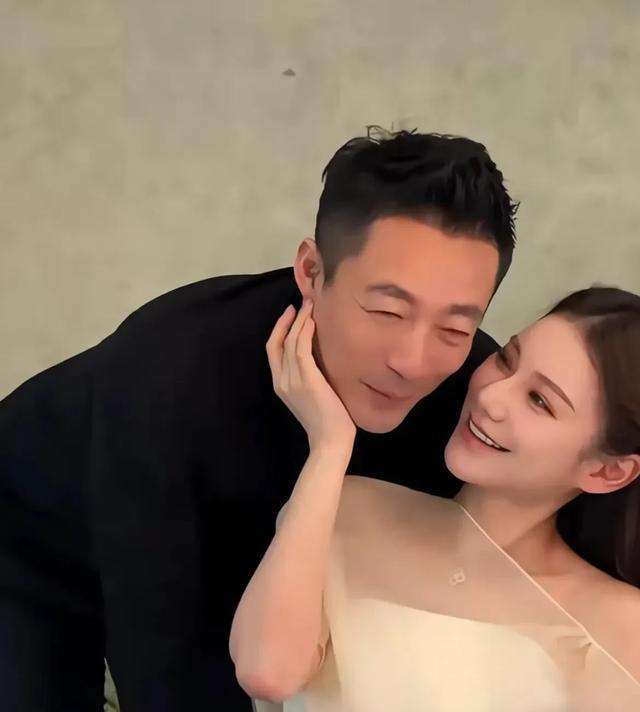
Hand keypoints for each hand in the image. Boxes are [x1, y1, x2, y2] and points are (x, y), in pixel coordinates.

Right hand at [266, 300, 355, 450]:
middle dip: (288, 320)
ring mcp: (292, 380)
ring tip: (310, 306)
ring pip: (290, 341)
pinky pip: (301, 349)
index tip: (291, 313)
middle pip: (278, 341)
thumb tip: (317, 358)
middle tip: (302, 303)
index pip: (273, 349)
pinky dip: (305, 332)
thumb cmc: (326, 421)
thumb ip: (306, 378)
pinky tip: (312, 321)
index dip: (279, 329)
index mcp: (280, 384)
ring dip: (300, 320)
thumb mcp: (310, 396)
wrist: (329, 440)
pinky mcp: (307, 379)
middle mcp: (281, 380)